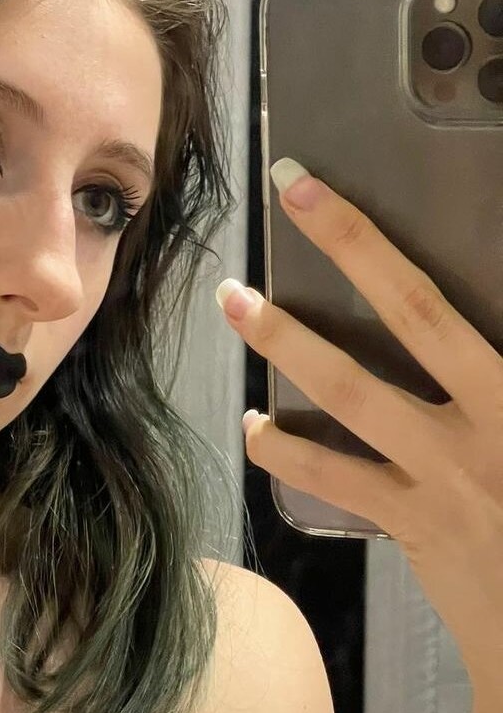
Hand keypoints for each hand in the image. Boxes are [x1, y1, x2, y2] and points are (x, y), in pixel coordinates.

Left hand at [217, 159, 502, 698]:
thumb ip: (488, 378)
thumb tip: (454, 341)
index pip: (447, 298)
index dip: (379, 237)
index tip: (327, 189)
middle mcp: (491, 419)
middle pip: (410, 315)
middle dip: (350, 245)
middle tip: (288, 193)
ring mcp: (448, 471)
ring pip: (352, 393)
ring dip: (288, 344)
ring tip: (234, 303)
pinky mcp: (415, 522)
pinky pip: (333, 478)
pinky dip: (285, 452)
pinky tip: (252, 429)